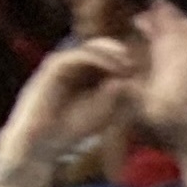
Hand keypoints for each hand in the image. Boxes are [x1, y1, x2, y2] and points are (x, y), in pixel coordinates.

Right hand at [6, 38, 142, 163]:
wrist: (43, 139)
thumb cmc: (73, 127)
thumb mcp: (103, 110)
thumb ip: (116, 93)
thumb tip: (130, 77)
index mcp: (88, 74)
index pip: (109, 57)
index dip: (127, 60)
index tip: (143, 70)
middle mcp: (76, 65)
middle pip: (101, 47)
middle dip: (121, 52)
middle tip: (137, 62)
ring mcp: (65, 63)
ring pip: (91, 47)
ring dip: (112, 53)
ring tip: (128, 63)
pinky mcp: (55, 66)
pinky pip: (79, 55)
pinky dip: (98, 59)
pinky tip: (114, 68)